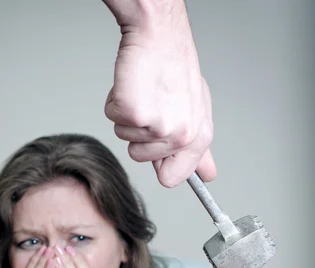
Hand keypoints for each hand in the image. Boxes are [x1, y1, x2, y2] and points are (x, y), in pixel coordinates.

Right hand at [104, 4, 215, 186]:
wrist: (159, 36)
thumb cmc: (173, 68)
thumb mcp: (194, 111)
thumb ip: (197, 148)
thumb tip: (206, 175)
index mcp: (197, 136)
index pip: (172, 177)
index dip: (159, 164)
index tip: (157, 144)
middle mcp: (181, 135)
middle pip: (141, 158)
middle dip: (139, 133)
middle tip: (153, 104)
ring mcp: (158, 127)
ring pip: (126, 139)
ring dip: (128, 116)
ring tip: (144, 92)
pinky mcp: (135, 114)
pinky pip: (114, 120)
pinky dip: (117, 102)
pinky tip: (133, 86)